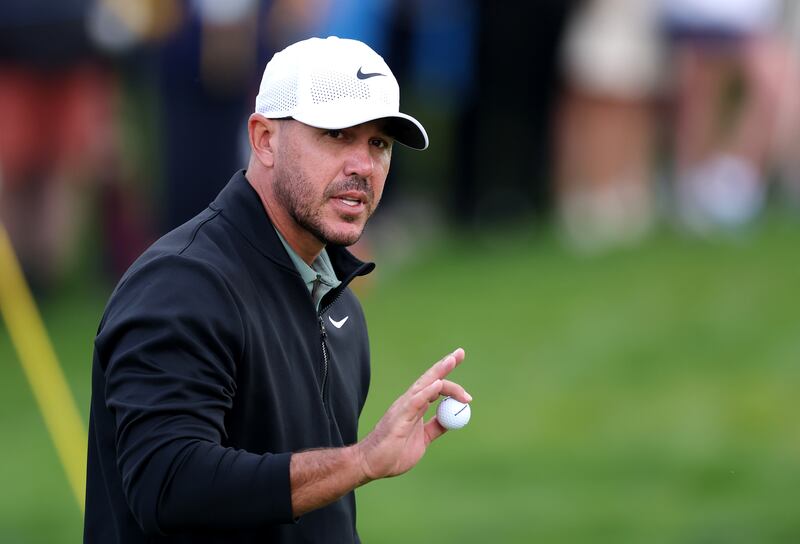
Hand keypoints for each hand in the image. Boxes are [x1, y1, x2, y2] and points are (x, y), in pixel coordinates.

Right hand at [355, 348, 469, 481]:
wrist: (371, 464)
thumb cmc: (393, 453)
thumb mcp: (423, 439)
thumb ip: (435, 427)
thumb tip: (452, 420)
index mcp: (415, 406)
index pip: (434, 386)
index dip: (447, 374)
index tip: (459, 364)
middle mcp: (409, 402)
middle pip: (431, 379)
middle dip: (446, 364)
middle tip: (460, 353)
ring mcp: (404, 408)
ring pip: (424, 385)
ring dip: (439, 373)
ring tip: (451, 360)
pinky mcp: (400, 417)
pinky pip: (415, 401)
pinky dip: (427, 392)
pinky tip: (438, 385)